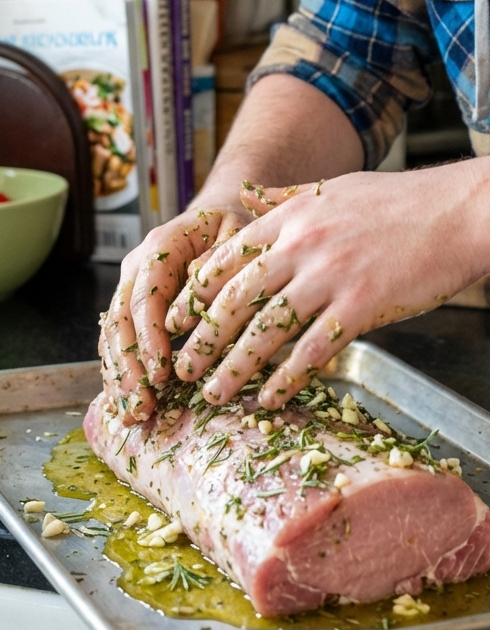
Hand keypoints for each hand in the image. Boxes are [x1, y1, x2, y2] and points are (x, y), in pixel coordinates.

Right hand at [99, 197, 252, 423]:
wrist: (218, 216)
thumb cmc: (232, 226)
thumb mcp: (237, 232)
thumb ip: (219, 260)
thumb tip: (195, 294)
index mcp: (160, 247)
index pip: (146, 296)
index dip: (150, 337)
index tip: (160, 372)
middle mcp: (135, 267)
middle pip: (121, 321)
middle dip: (129, 368)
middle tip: (143, 406)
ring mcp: (129, 286)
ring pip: (113, 336)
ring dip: (120, 377)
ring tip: (134, 413)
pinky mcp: (132, 306)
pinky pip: (117, 341)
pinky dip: (119, 372)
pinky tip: (127, 402)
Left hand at [166, 166, 480, 410]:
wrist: (459, 214)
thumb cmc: (402, 201)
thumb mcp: (335, 187)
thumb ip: (287, 196)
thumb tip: (247, 193)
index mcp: (294, 215)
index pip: (229, 255)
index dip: (197, 291)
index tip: (178, 318)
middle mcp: (303, 244)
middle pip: (236, 298)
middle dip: (203, 338)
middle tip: (181, 368)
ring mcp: (330, 276)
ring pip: (266, 331)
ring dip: (234, 368)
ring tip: (214, 394)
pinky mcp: (360, 306)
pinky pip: (312, 350)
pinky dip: (286, 378)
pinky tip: (270, 398)